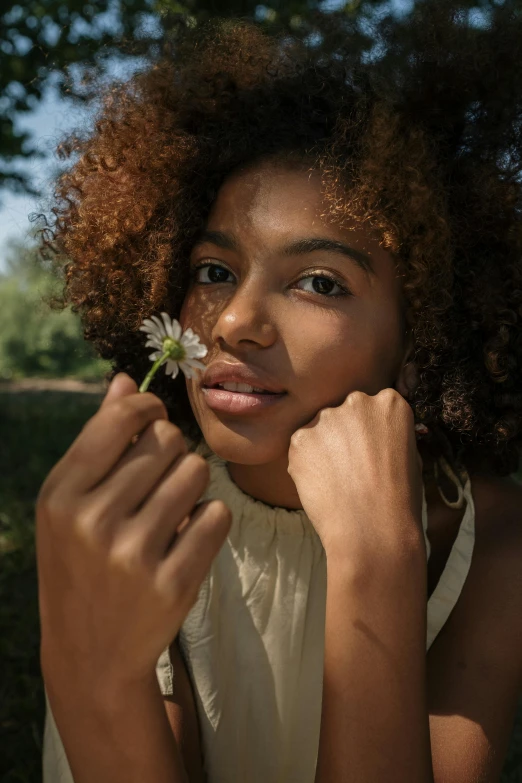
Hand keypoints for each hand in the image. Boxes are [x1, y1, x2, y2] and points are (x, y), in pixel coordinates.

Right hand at [36, 372, 231, 696]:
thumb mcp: (71, 503)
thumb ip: (99, 439)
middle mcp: (92, 521)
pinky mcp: (174, 581)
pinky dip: (209, 520)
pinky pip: (218, 514)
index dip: (147, 407)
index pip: (121, 417)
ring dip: (192, 484)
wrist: (92, 653)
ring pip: (197, 471)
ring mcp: (133, 554)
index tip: (153, 417)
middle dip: (170, 451)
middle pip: (167, 440)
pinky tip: (187, 537)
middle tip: (159, 478)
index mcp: (62, 494)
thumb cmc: (81, 562)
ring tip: (172, 509)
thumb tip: (124, 380)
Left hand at [287, 389, 423, 557]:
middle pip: (344, 412)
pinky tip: (323, 484)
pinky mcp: (300, 438)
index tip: (370, 452)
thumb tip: (371, 434)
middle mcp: (357, 401)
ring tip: (338, 480)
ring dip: (324, 447)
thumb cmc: (399, 500)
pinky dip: (307, 463)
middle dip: (345, 434)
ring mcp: (325, 417)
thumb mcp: (409, 455)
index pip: (372, 406)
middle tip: (351, 468)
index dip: (369, 432)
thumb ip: (387, 433)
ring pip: (320, 428)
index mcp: (390, 402)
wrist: (373, 530)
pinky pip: (301, 446)